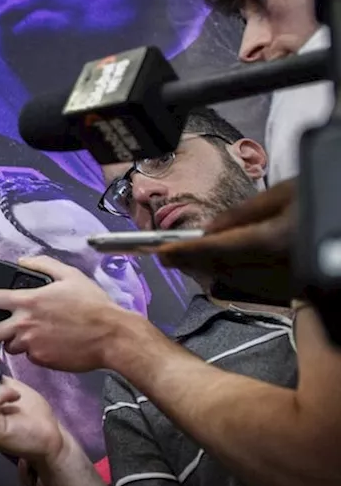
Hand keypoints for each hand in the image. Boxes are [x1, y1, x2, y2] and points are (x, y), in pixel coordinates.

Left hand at [0, 256, 139, 371]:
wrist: (112, 337)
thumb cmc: (93, 305)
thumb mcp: (70, 276)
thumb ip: (43, 265)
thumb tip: (22, 261)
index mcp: (28, 301)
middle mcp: (24, 324)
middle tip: (7, 328)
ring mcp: (31, 345)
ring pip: (10, 346)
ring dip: (16, 342)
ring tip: (35, 336)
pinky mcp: (41, 361)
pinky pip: (29, 357)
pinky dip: (35, 352)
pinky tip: (51, 345)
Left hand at [156, 179, 295, 301]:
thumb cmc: (324, 199)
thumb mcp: (284, 193)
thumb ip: (242, 214)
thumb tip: (209, 230)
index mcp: (278, 241)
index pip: (221, 249)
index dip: (187, 251)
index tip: (161, 251)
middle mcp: (282, 269)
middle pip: (223, 270)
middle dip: (192, 262)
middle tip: (164, 255)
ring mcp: (289, 285)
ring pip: (236, 282)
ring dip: (208, 270)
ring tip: (184, 259)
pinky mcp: (295, 291)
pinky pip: (253, 289)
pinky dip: (232, 277)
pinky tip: (218, 266)